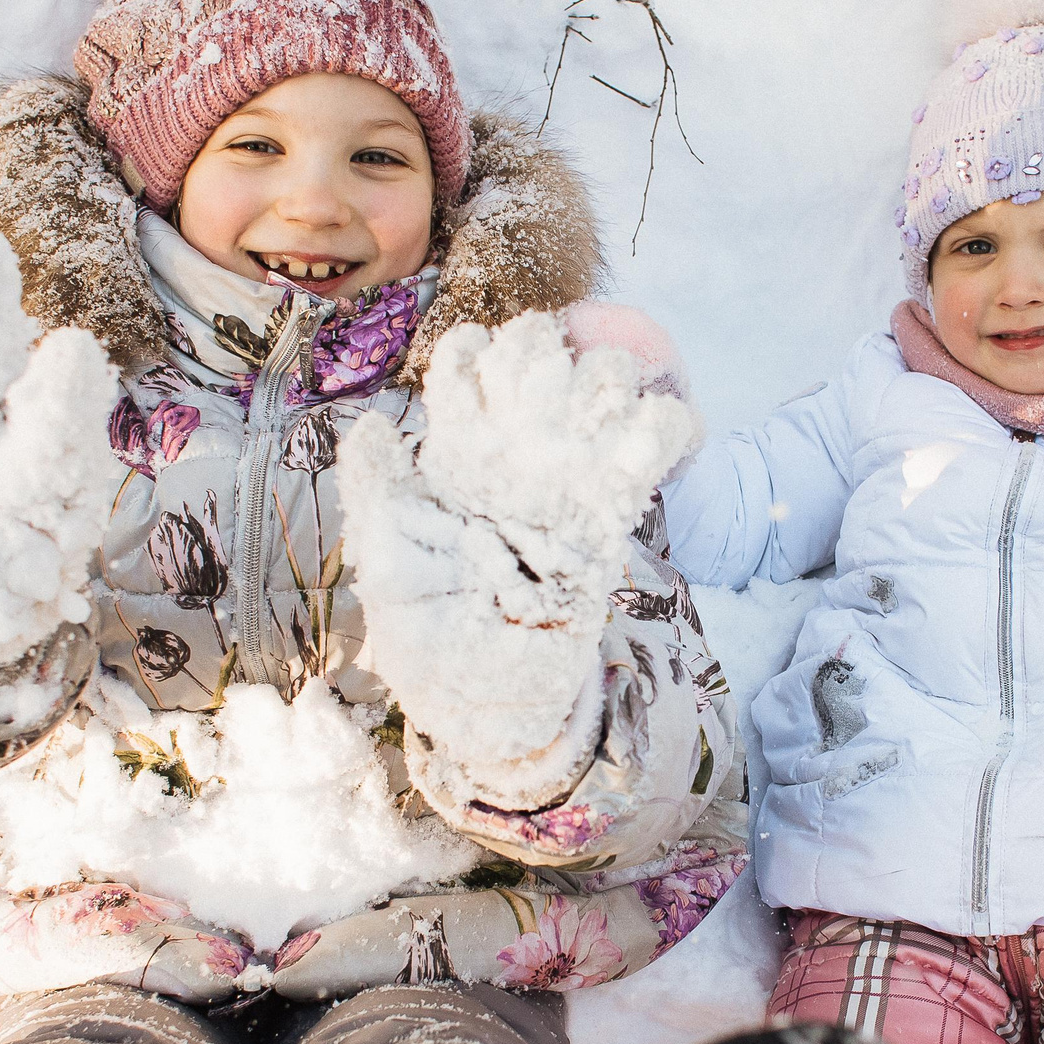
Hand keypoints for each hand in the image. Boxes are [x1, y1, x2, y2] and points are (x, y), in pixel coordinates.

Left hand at [337, 311, 695, 774]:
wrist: (482, 695)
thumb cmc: (422, 627)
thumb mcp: (382, 555)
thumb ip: (376, 485)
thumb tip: (376, 424)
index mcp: (455, 451)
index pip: (471, 360)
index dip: (476, 351)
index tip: (473, 375)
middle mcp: (513, 450)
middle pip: (543, 349)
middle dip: (545, 351)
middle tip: (535, 398)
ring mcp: (565, 474)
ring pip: (603, 375)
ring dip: (604, 378)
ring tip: (588, 418)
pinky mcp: (611, 510)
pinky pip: (657, 437)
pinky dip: (667, 419)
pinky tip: (646, 436)